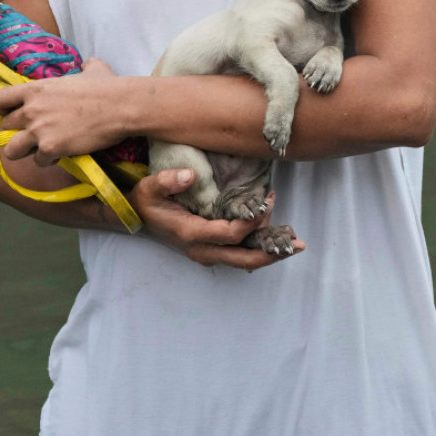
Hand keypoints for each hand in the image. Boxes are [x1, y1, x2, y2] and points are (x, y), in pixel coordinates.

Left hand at [0, 58, 127, 165]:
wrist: (120, 106)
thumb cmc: (108, 86)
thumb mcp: (92, 69)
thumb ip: (83, 67)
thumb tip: (89, 65)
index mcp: (35, 89)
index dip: (4, 110)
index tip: (15, 115)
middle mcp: (31, 109)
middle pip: (5, 127)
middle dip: (17, 132)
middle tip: (34, 135)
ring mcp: (38, 130)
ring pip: (12, 150)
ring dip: (25, 151)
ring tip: (41, 150)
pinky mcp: (51, 148)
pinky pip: (38, 161)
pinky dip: (49, 161)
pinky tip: (61, 155)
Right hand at [130, 169, 305, 270]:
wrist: (137, 219)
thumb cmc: (145, 202)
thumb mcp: (149, 188)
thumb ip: (167, 181)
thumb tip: (189, 175)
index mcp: (190, 233)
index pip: (229, 234)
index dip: (251, 223)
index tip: (266, 203)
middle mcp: (202, 249)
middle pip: (243, 258)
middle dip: (272, 253)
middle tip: (298, 244)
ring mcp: (207, 253)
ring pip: (243, 260)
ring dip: (269, 252)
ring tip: (292, 239)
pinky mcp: (211, 250)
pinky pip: (239, 255)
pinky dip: (258, 248)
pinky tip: (275, 238)